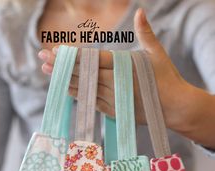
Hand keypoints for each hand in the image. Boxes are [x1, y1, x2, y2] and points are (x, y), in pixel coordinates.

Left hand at [38, 9, 214, 146]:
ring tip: (48, 73)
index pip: (92, 59)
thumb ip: (145, 33)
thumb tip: (139, 11)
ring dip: (65, 80)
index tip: (55, 51)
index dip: (72, 56)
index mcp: (124, 66)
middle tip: (42, 59)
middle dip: (61, 66)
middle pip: (83, 73)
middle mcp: (115, 83)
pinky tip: (66, 89)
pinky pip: (91, 102)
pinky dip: (78, 95)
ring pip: (84, 89)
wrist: (175, 108)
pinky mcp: (114, 112)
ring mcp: (113, 100)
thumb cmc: (167, 79)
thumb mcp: (157, 54)